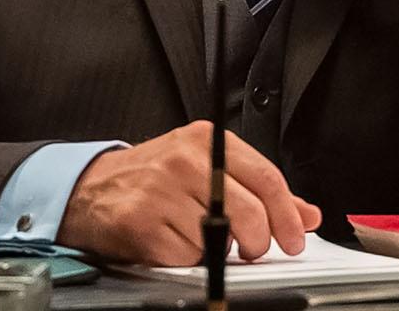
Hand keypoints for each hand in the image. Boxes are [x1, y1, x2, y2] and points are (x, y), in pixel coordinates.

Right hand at [55, 122, 322, 265]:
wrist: (92, 189)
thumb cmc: (154, 178)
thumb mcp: (206, 169)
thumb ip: (259, 190)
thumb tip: (306, 213)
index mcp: (205, 141)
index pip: (266, 178)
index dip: (287, 215)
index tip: (295, 237)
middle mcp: (185, 161)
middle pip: (249, 212)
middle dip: (260, 241)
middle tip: (255, 250)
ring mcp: (162, 191)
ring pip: (218, 238)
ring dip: (217, 249)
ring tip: (199, 235)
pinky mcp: (143, 223)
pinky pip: (187, 254)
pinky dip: (188, 257)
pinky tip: (174, 240)